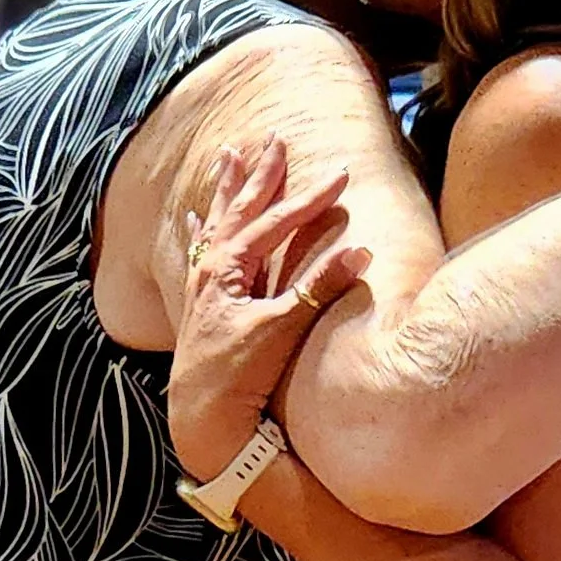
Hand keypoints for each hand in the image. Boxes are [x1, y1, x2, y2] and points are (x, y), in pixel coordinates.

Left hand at [166, 135, 367, 480]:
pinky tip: (198, 218)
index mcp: (229, 269)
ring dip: (227, 191)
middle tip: (271, 141)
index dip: (310, 199)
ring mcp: (203, 287)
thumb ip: (319, 288)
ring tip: (228, 157)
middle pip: (239, 210)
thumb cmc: (237, 375)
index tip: (342, 175)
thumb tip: (362, 251)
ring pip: (217, 223)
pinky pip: (202, 251)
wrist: (202, 419)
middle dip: (259, 175)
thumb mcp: (281, 329)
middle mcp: (211, 270)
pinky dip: (204, 230)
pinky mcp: (201, 306)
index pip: (276, 222)